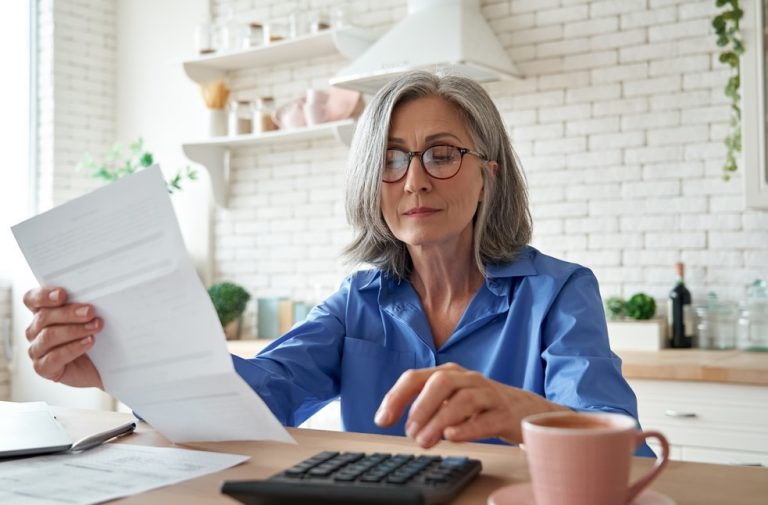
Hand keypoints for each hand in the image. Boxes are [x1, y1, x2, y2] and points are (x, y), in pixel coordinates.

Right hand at [23, 287, 103, 388]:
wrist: (99, 366)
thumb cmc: (92, 338)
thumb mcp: (88, 319)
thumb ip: (83, 307)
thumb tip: (93, 297)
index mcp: (42, 313)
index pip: (32, 299)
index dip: (43, 295)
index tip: (62, 294)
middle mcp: (35, 330)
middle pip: (44, 317)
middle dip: (69, 313)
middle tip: (90, 312)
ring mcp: (37, 350)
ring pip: (49, 336)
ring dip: (75, 330)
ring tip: (95, 327)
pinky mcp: (43, 367)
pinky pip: (54, 357)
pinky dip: (74, 348)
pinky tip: (88, 342)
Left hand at [374, 363, 566, 447]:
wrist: (524, 410)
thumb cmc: (479, 405)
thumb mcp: (449, 399)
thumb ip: (422, 405)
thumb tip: (390, 418)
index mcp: (449, 373)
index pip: (416, 377)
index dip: (396, 397)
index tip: (382, 420)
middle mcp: (468, 379)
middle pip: (441, 382)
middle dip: (421, 406)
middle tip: (409, 432)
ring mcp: (488, 394)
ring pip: (463, 400)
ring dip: (440, 420)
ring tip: (425, 441)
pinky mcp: (504, 414)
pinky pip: (486, 419)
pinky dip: (467, 428)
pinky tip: (452, 436)